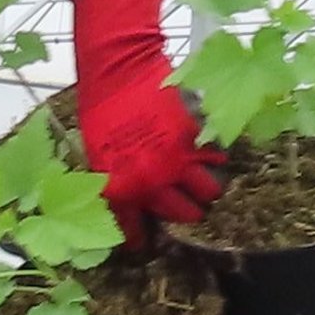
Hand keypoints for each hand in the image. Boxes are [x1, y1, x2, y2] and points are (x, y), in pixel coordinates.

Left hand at [66, 0, 218, 245]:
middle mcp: (153, 183)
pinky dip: (215, 155)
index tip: (145, 243)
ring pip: (209, 190)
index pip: (134, 231)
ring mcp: (179, 160)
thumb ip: (118, 180)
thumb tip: (132, 197)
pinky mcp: (198, 136)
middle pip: (185, 214)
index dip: (141, 239)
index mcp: (122, 190)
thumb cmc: (100, 108)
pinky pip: (217, 156)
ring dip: (207, 187)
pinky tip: (209, 150)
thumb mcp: (97, 154)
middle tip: (187, 202)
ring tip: (205, 180)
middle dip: (186, 211)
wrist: (119, 71)